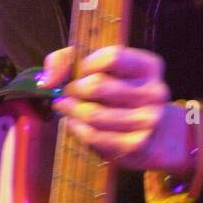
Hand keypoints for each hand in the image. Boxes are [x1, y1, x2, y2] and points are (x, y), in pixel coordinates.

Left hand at [38, 44, 189, 172]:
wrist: (156, 134)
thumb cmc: (120, 95)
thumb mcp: (101, 69)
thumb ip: (67, 61)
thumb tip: (47, 81)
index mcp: (149, 67)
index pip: (113, 57)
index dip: (87, 65)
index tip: (79, 73)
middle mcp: (155, 92)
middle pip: (99, 85)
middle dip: (74, 89)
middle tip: (68, 93)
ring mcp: (148, 120)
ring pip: (94, 114)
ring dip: (72, 111)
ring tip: (66, 108)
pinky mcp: (136, 145)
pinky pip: (95, 135)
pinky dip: (77, 129)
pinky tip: (75, 124)